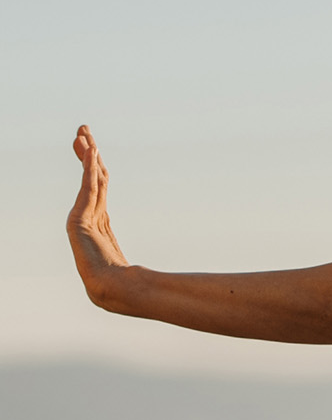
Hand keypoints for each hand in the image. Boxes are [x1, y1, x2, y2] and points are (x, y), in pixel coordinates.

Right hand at [68, 126, 131, 304]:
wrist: (115, 290)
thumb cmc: (126, 279)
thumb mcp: (133, 254)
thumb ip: (141, 250)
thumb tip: (165, 261)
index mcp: (99, 220)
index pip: (97, 184)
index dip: (94, 164)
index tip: (92, 144)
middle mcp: (88, 216)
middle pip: (89, 176)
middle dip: (86, 152)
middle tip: (83, 129)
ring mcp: (81, 218)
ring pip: (87, 178)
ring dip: (86, 154)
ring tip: (83, 133)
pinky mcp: (79, 221)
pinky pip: (87, 187)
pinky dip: (89, 169)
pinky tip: (91, 152)